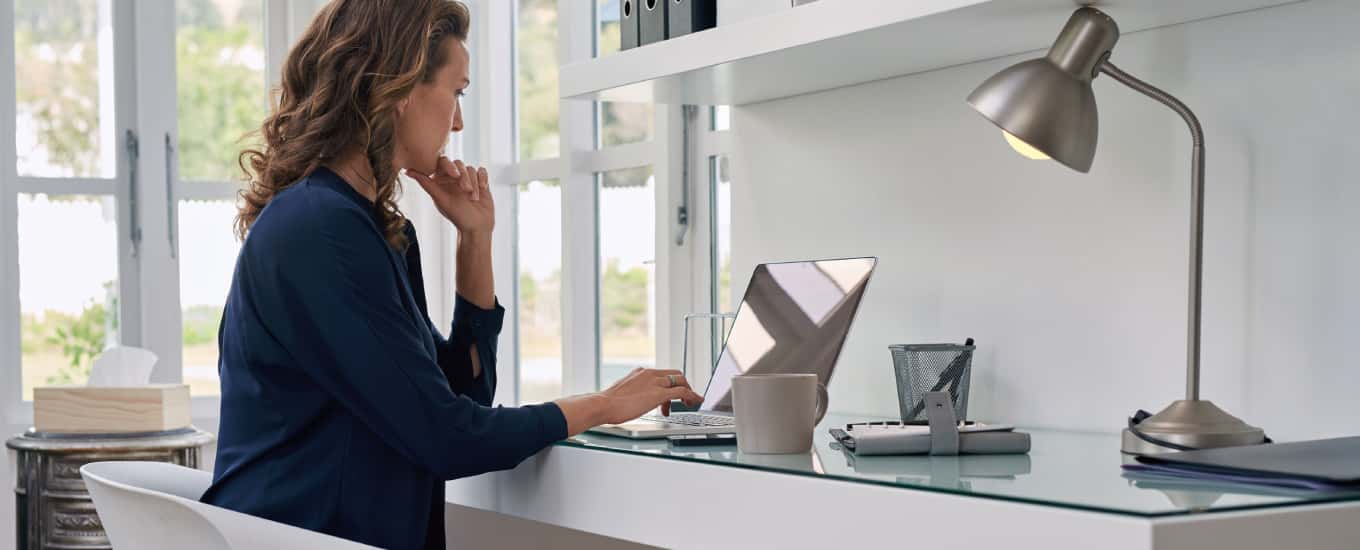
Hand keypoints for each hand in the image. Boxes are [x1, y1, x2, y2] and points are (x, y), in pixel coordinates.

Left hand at [406, 156, 493, 234]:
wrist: (477, 227)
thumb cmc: (457, 216)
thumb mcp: (441, 199)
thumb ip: (426, 184)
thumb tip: (407, 171)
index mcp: (441, 180)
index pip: (442, 162)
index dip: (449, 166)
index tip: (455, 176)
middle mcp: (453, 178)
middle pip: (458, 163)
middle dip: (464, 177)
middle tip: (466, 190)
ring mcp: (468, 179)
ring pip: (470, 168)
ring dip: (474, 183)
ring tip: (474, 198)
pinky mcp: (481, 181)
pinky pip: (482, 170)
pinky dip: (483, 178)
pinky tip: (483, 188)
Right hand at [555, 368, 703, 435]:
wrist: (602, 405)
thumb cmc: (608, 404)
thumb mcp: (622, 393)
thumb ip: (631, 393)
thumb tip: (630, 402)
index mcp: (641, 373)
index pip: (663, 374)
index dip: (670, 384)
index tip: (670, 396)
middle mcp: (650, 374)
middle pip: (676, 374)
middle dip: (683, 386)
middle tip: (682, 400)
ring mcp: (655, 382)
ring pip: (681, 380)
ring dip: (688, 392)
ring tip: (687, 406)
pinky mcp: (659, 393)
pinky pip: (682, 392)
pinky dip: (692, 396)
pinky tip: (695, 403)